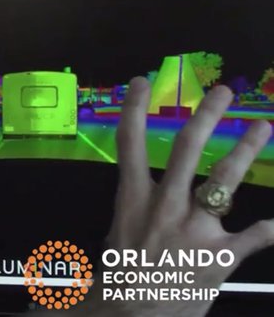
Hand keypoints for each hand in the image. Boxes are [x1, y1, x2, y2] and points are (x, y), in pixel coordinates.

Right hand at [83, 77, 273, 316]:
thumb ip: (135, 217)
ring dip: (245, 150)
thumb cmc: (119, 278)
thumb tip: (139, 210)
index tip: (142, 82)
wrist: (132, 312)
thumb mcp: (117, 239)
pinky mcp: (221, 254)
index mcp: (133, 199)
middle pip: (187, 149)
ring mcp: (196, 227)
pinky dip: (271, 228)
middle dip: (206, 116)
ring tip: (262, 126)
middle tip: (222, 92)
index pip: (130, 145)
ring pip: (224, 180)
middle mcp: (165, 204)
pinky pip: (255, 237)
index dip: (135, 110)